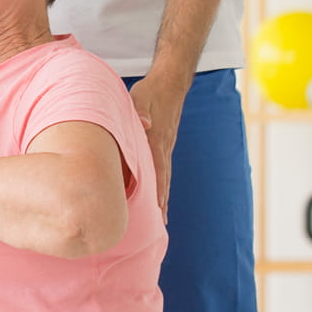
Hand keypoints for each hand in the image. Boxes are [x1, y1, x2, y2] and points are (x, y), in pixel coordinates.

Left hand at [126, 73, 189, 219]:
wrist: (170, 83)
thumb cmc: (151, 92)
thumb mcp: (141, 98)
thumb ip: (141, 112)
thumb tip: (145, 124)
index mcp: (157, 140)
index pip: (157, 171)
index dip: (157, 192)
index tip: (156, 211)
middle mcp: (164, 148)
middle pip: (163, 181)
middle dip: (161, 205)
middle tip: (159, 228)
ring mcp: (166, 148)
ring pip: (164, 179)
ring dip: (163, 199)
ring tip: (161, 221)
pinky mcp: (164, 146)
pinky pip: (162, 171)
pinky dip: (161, 187)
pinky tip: (159, 198)